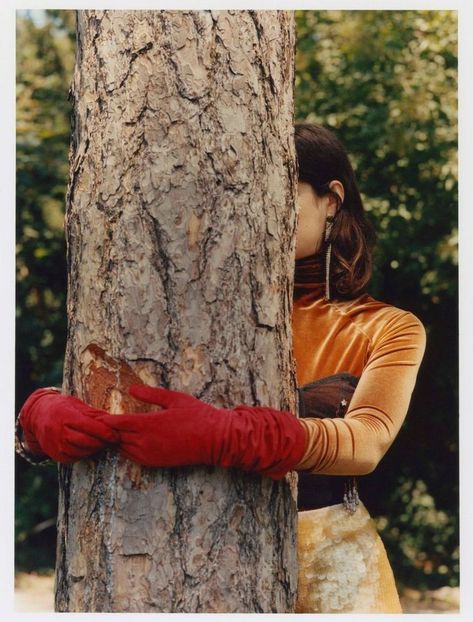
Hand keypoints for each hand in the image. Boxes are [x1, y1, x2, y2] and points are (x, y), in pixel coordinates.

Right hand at [18, 388, 119, 463]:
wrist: (38, 416)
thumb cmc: (62, 407)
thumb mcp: (76, 404)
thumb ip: (93, 413)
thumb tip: (113, 420)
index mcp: (66, 416)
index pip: (89, 426)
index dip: (105, 432)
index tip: (116, 435)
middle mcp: (60, 432)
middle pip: (87, 441)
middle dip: (102, 442)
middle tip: (113, 440)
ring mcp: (57, 445)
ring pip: (82, 451)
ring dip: (95, 448)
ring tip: (103, 442)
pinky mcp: (56, 455)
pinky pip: (75, 458)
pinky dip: (85, 454)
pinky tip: (90, 447)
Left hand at [97, 383, 306, 479]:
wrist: (216, 440)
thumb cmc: (198, 415)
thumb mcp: (175, 398)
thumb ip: (151, 394)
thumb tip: (131, 390)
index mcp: (149, 424)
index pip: (117, 423)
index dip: (104, 419)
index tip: (95, 414)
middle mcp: (146, 442)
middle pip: (116, 437)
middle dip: (107, 429)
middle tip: (97, 422)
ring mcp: (150, 455)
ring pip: (122, 448)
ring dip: (116, 439)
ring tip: (109, 430)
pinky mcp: (156, 463)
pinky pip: (133, 457)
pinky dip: (126, 448)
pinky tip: (126, 440)